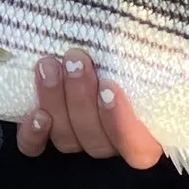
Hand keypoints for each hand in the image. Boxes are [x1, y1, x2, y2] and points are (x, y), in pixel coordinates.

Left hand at [15, 49, 162, 168]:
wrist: (86, 38)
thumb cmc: (126, 44)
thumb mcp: (146, 50)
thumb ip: (153, 57)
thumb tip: (156, 43)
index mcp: (146, 130)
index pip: (139, 150)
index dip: (122, 124)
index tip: (110, 86)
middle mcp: (111, 141)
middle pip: (95, 141)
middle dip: (81, 99)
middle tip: (76, 59)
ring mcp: (78, 140)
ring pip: (67, 139)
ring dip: (56, 101)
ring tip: (49, 64)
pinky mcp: (46, 135)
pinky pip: (36, 148)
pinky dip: (33, 134)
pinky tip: (34, 114)